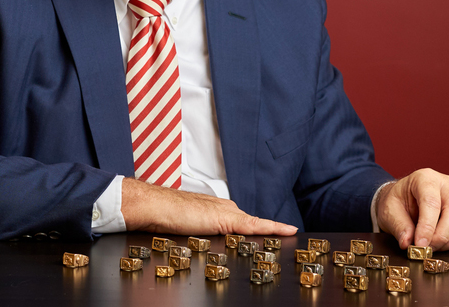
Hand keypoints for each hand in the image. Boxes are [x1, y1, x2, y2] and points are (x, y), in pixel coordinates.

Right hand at [120, 177, 297, 235]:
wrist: (157, 207)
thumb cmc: (167, 217)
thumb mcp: (189, 228)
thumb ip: (201, 231)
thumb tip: (203, 242)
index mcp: (218, 210)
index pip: (244, 221)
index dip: (260, 228)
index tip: (277, 231)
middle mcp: (226, 208)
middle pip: (251, 223)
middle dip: (268, 232)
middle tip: (288, 235)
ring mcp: (228, 212)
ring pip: (256, 224)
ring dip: (272, 231)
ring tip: (291, 234)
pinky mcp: (228, 219)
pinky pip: (255, 225)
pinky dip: (273, 228)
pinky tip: (287, 231)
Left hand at [375, 168, 448, 250]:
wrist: (404, 198)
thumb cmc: (398, 201)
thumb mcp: (389, 211)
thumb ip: (399, 226)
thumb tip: (407, 243)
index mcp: (425, 178)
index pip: (431, 202)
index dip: (427, 226)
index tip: (420, 244)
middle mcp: (447, 183)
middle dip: (442, 235)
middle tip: (427, 249)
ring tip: (433, 247)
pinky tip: (443, 244)